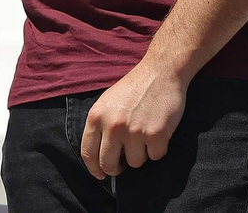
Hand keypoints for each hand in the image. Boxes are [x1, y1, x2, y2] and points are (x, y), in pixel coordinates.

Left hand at [80, 57, 189, 178]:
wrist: (160, 73)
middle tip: (123, 165)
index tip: (100, 174)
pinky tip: (159, 132)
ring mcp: (134, 131)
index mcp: (96, 117)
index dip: (94, 168)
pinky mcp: (156, 134)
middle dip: (116, 169)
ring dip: (141, 154)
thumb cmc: (133, 89)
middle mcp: (112, 125)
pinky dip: (159, 149)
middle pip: (108, 165)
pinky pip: (156, 156)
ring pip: (135, 163)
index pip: (88, 153)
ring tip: (144, 135)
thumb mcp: (107, 103)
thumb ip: (100, 126)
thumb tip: (98, 156)